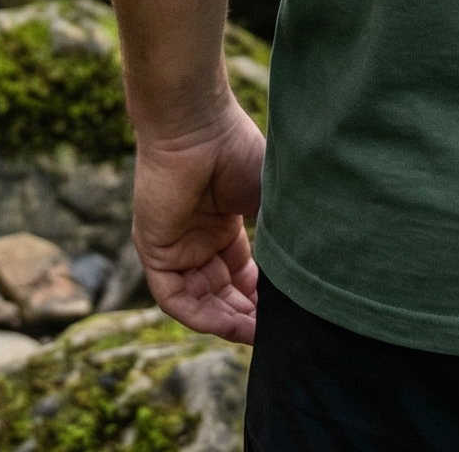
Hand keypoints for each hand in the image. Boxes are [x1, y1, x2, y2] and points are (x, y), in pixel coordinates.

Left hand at [132, 100, 267, 341]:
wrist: (197, 126)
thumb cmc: (235, 148)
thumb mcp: (265, 196)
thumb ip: (278, 231)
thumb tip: (304, 267)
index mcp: (223, 222)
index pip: (240, 272)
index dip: (262, 295)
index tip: (287, 310)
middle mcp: (197, 239)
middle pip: (221, 291)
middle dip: (248, 313)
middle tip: (275, 330)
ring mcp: (175, 246)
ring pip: (200, 299)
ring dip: (227, 319)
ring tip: (258, 333)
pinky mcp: (154, 251)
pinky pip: (174, 297)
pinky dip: (201, 314)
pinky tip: (229, 323)